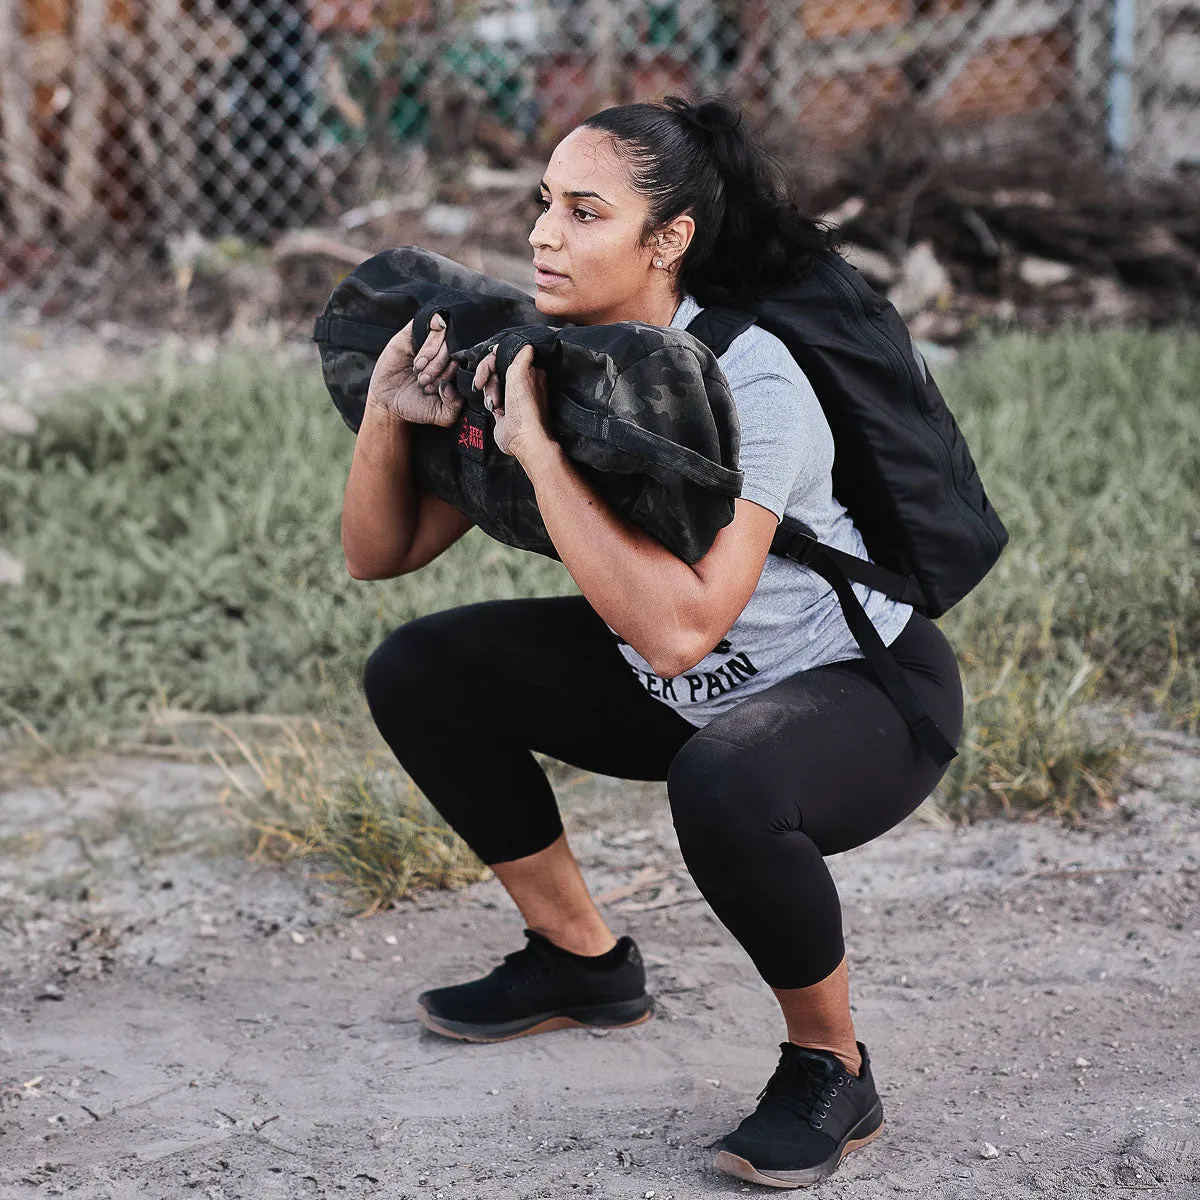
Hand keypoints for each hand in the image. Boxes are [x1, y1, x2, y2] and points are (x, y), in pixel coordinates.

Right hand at [365, 313, 462, 426]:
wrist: (388, 403)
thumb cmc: (416, 406)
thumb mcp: (440, 414)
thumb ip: (455, 406)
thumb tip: (451, 386)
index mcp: (454, 369)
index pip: (465, 361)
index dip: (453, 374)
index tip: (438, 388)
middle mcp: (443, 354)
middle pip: (453, 348)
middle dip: (439, 367)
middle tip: (424, 382)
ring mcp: (428, 342)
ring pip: (442, 336)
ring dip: (431, 356)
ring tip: (419, 372)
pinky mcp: (411, 334)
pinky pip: (427, 324)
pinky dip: (427, 341)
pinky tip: (419, 359)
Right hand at [472, 343, 553, 462]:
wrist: (523, 437)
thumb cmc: (525, 408)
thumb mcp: (522, 372)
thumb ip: (521, 353)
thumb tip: (525, 344)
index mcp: (530, 372)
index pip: (505, 357)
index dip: (491, 362)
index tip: (486, 368)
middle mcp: (523, 384)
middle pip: (496, 371)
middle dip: (489, 379)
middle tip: (487, 386)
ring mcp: (513, 398)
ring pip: (491, 385)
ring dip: (490, 393)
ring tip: (496, 403)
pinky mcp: (504, 411)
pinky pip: (490, 400)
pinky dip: (490, 404)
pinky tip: (496, 410)